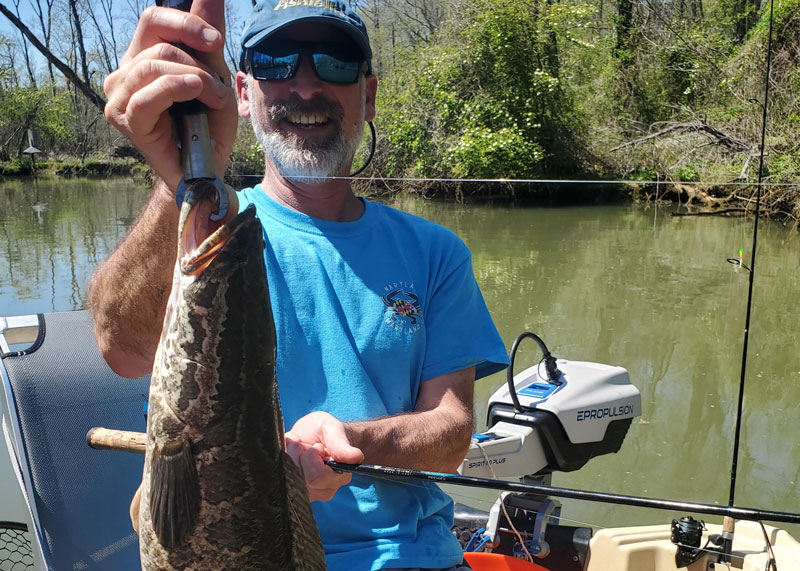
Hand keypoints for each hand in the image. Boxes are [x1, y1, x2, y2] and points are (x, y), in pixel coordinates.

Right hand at [103, 0, 236, 193]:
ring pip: (155, 65)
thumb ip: (206, 34)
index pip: (153, 20)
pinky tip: (196, 95)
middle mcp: (124, 74)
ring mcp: (120, 96)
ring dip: (194, 79)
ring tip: (211, 100)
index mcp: (142, 58)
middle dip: (197, 60)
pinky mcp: (126, 119)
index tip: (216, 42)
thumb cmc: (208, 125)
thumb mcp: (214, 73)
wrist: (205, 170)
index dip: (186, 23)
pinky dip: (178, 90)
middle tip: (217, 87)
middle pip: (157, 41)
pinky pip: (149, 94)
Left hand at [285, 411, 364, 501]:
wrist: (315, 437)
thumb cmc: (326, 431)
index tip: (316, 445)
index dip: (311, 456)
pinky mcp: (295, 494)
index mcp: (340, 475)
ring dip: (288, 460)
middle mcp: (326, 489)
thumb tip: (356, 457)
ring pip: (289, 481)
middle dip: (296, 457)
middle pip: (301, 480)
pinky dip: (282, 466)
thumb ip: (341, 444)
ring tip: (297, 450)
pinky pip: (281, 482)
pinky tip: (289, 459)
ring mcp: (310, 494)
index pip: (317, 477)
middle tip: (303, 446)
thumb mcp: (332, 428)